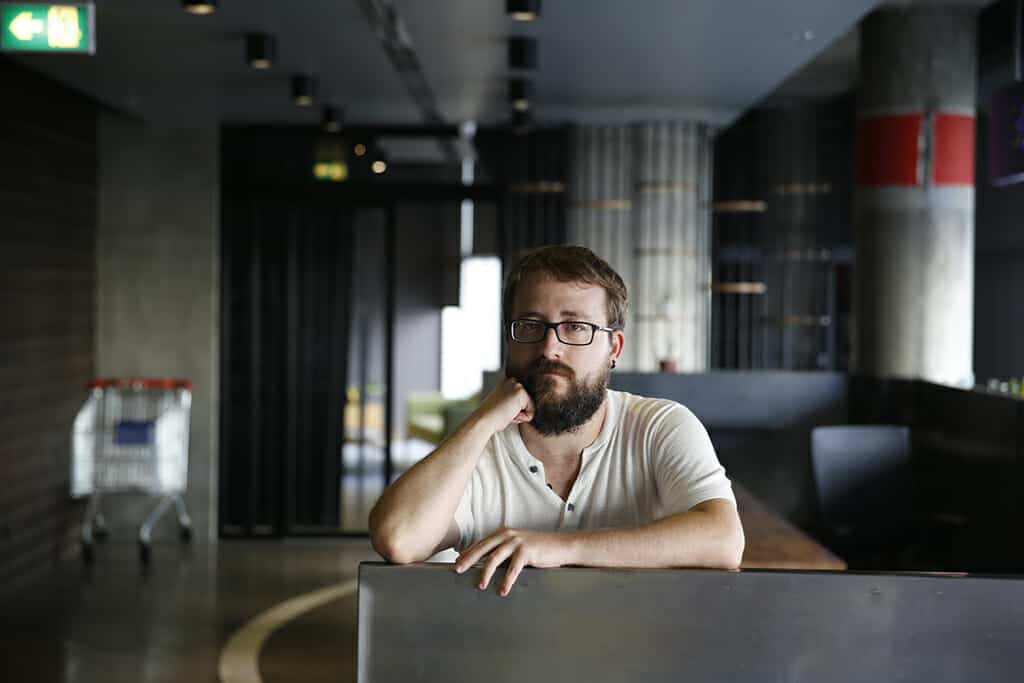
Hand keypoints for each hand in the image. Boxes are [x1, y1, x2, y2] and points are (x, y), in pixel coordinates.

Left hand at [454, 528, 569, 595]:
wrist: (561, 545)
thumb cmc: (538, 548)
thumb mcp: (518, 546)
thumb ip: (503, 551)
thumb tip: (487, 564)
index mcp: (503, 533)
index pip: (481, 543)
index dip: (468, 552)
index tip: (457, 562)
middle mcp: (508, 535)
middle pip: (483, 548)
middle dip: (469, 559)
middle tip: (458, 570)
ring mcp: (517, 542)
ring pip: (495, 558)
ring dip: (486, 573)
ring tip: (481, 585)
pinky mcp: (527, 551)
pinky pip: (513, 568)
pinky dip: (507, 581)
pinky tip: (503, 590)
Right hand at [473, 378, 534, 433]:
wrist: (484, 419)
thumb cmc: (491, 416)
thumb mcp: (503, 403)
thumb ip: (513, 400)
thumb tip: (525, 407)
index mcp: (507, 382)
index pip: (523, 399)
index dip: (514, 409)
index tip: (501, 409)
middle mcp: (513, 381)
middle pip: (528, 402)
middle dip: (518, 411)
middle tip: (503, 411)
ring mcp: (517, 386)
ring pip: (530, 407)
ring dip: (520, 414)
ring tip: (506, 412)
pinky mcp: (521, 393)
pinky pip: (531, 412)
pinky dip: (522, 418)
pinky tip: (509, 414)